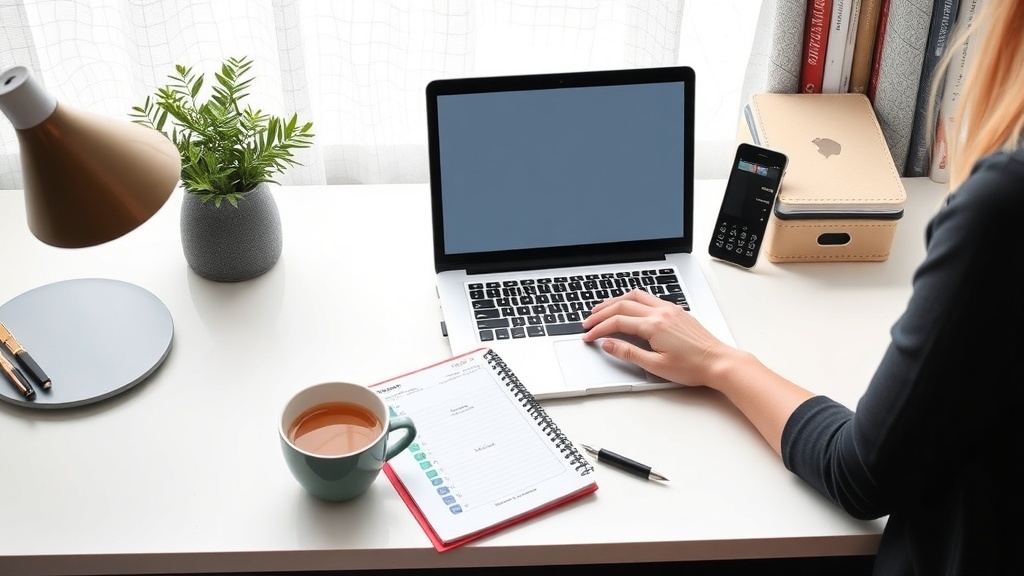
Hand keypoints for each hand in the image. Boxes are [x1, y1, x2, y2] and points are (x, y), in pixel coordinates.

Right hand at [581, 289, 733, 386]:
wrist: (719, 362)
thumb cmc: (693, 367)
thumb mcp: (656, 366)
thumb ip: (629, 353)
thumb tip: (609, 344)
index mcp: (654, 325)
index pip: (618, 322)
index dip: (599, 329)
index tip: (588, 336)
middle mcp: (661, 312)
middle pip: (623, 305)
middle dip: (602, 313)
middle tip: (588, 322)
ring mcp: (670, 309)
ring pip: (636, 296)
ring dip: (616, 301)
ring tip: (603, 309)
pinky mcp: (676, 311)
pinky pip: (649, 298)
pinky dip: (632, 300)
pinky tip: (629, 306)